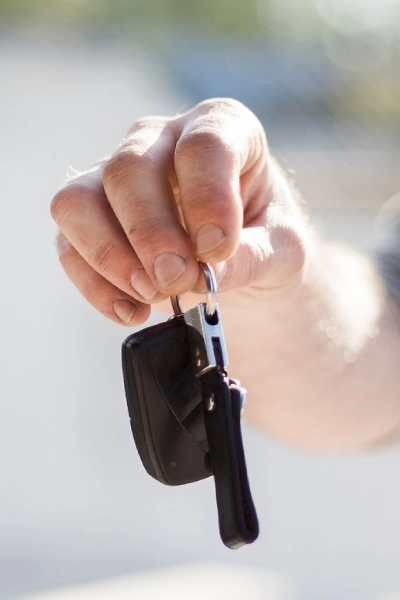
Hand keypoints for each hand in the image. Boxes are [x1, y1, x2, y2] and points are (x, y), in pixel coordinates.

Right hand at [51, 98, 308, 325]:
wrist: (236, 260)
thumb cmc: (264, 240)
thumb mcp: (282, 250)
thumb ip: (252, 257)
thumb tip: (202, 276)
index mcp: (221, 128)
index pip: (203, 145)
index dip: (208, 198)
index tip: (218, 250)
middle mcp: (160, 141)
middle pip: (128, 169)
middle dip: (151, 233)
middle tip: (179, 280)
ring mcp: (116, 177)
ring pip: (78, 201)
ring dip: (111, 256)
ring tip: (152, 294)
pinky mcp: (91, 219)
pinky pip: (68, 245)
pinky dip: (95, 285)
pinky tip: (133, 310)